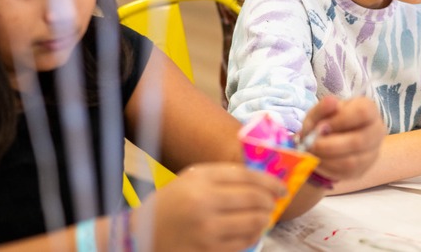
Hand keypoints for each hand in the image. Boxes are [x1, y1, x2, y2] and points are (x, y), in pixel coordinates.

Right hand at [138, 163, 285, 251]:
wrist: (139, 234)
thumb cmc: (171, 203)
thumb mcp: (192, 179)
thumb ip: (224, 177)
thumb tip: (263, 182)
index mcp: (200, 179)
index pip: (247, 176)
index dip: (270, 181)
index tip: (282, 187)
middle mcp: (204, 202)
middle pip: (255, 199)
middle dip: (270, 202)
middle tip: (272, 204)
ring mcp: (206, 229)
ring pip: (254, 223)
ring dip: (264, 220)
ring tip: (263, 218)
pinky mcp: (208, 250)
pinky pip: (243, 243)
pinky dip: (253, 237)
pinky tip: (250, 232)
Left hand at [300, 95, 384, 181]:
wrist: (329, 141)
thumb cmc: (326, 121)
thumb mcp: (319, 112)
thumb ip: (323, 108)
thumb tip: (332, 102)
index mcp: (369, 109)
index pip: (363, 113)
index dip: (341, 120)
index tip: (321, 126)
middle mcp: (376, 130)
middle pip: (358, 141)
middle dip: (330, 145)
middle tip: (311, 144)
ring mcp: (373, 151)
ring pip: (352, 161)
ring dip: (327, 158)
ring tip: (312, 153)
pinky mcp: (364, 168)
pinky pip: (346, 172)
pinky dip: (328, 168)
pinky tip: (318, 161)